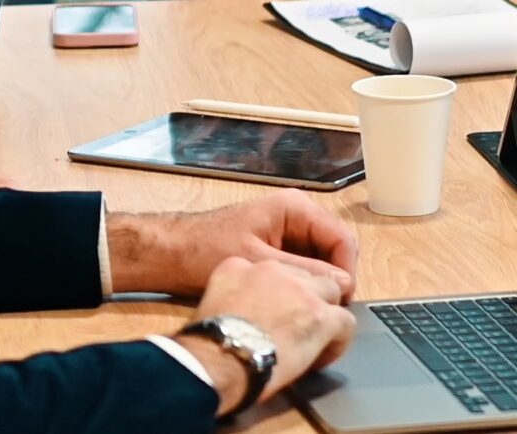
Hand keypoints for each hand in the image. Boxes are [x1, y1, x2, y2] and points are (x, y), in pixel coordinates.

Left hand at [110, 191, 359, 298]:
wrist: (169, 254)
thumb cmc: (204, 250)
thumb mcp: (259, 264)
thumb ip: (303, 273)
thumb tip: (341, 285)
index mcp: (294, 208)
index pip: (342, 237)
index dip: (347, 270)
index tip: (341, 300)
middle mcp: (295, 215)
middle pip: (335, 248)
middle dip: (335, 279)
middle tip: (328, 309)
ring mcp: (286, 231)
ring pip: (321, 260)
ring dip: (320, 283)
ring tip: (312, 309)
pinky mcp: (276, 247)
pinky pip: (303, 265)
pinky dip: (304, 284)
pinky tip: (295, 303)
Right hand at [175, 257, 357, 414]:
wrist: (215, 361)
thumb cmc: (205, 344)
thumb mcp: (208, 305)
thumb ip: (231, 299)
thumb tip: (244, 316)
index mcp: (239, 265)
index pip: (272, 270)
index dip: (278, 293)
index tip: (274, 313)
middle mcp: (272, 270)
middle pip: (304, 277)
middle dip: (306, 300)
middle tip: (298, 327)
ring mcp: (300, 291)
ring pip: (330, 293)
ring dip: (325, 316)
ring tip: (315, 340)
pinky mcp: (321, 316)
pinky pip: (345, 322)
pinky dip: (339, 340)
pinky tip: (325, 354)